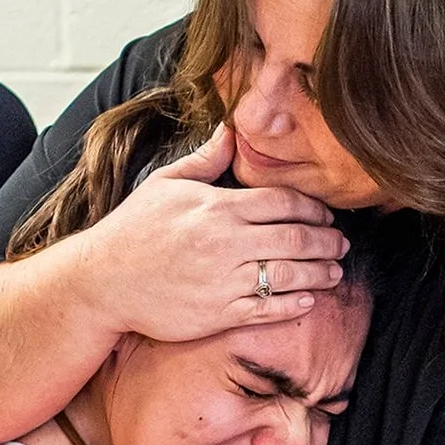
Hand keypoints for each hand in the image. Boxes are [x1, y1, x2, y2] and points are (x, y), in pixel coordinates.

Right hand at [74, 124, 347, 341]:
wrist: (102, 281)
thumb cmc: (132, 230)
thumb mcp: (165, 184)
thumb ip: (205, 160)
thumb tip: (231, 130)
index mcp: (217, 207)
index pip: (281, 202)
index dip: (312, 208)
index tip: (326, 215)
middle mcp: (225, 243)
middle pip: (294, 237)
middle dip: (326, 241)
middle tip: (342, 243)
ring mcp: (224, 280)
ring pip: (288, 274)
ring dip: (320, 273)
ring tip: (335, 272)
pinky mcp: (219, 313)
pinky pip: (268, 309)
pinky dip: (294, 304)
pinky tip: (310, 299)